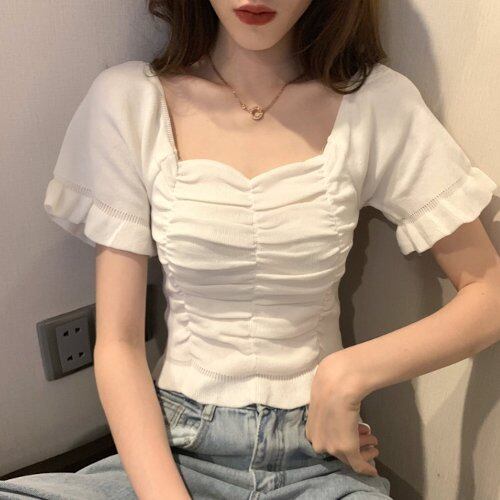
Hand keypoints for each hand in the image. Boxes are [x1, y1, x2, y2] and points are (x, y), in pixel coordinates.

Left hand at [305, 355, 378, 476]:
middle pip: (339, 451)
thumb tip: (335, 411)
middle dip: (356, 443)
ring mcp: (332, 448)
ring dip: (364, 449)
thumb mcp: (324, 402)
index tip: (358, 432)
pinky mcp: (346, 450)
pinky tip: (374, 471)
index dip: (344, 437)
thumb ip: (328, 413)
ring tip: (374, 440)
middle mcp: (318, 443)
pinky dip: (366, 469)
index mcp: (311, 431)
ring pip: (350, 456)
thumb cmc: (331, 387)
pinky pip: (358, 465)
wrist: (336, 386)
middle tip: (369, 437)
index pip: (329, 442)